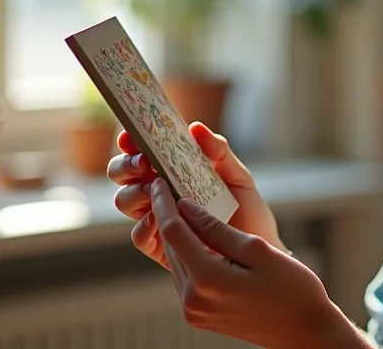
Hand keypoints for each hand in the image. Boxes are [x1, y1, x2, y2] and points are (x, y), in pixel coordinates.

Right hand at [107, 122, 285, 269]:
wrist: (260, 253)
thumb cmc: (249, 212)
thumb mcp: (238, 178)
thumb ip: (219, 152)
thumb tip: (196, 128)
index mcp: (174, 170)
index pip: (142, 150)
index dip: (131, 141)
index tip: (130, 137)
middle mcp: (160, 193)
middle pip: (123, 173)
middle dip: (126, 165)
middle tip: (145, 164)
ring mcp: (158, 219)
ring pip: (125, 200)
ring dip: (135, 192)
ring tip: (156, 189)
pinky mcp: (161, 247)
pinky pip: (139, 236)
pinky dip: (143, 226)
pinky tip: (158, 220)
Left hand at [150, 179, 362, 348]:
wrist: (305, 330)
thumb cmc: (291, 287)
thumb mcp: (256, 248)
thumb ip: (216, 228)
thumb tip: (186, 207)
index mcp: (207, 280)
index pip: (173, 232)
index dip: (163, 203)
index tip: (159, 181)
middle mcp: (193, 299)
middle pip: (171, 247)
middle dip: (169, 217)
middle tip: (172, 188)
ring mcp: (194, 312)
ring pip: (176, 261)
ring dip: (179, 236)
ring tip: (187, 210)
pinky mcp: (199, 317)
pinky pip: (186, 277)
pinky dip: (190, 255)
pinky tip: (201, 240)